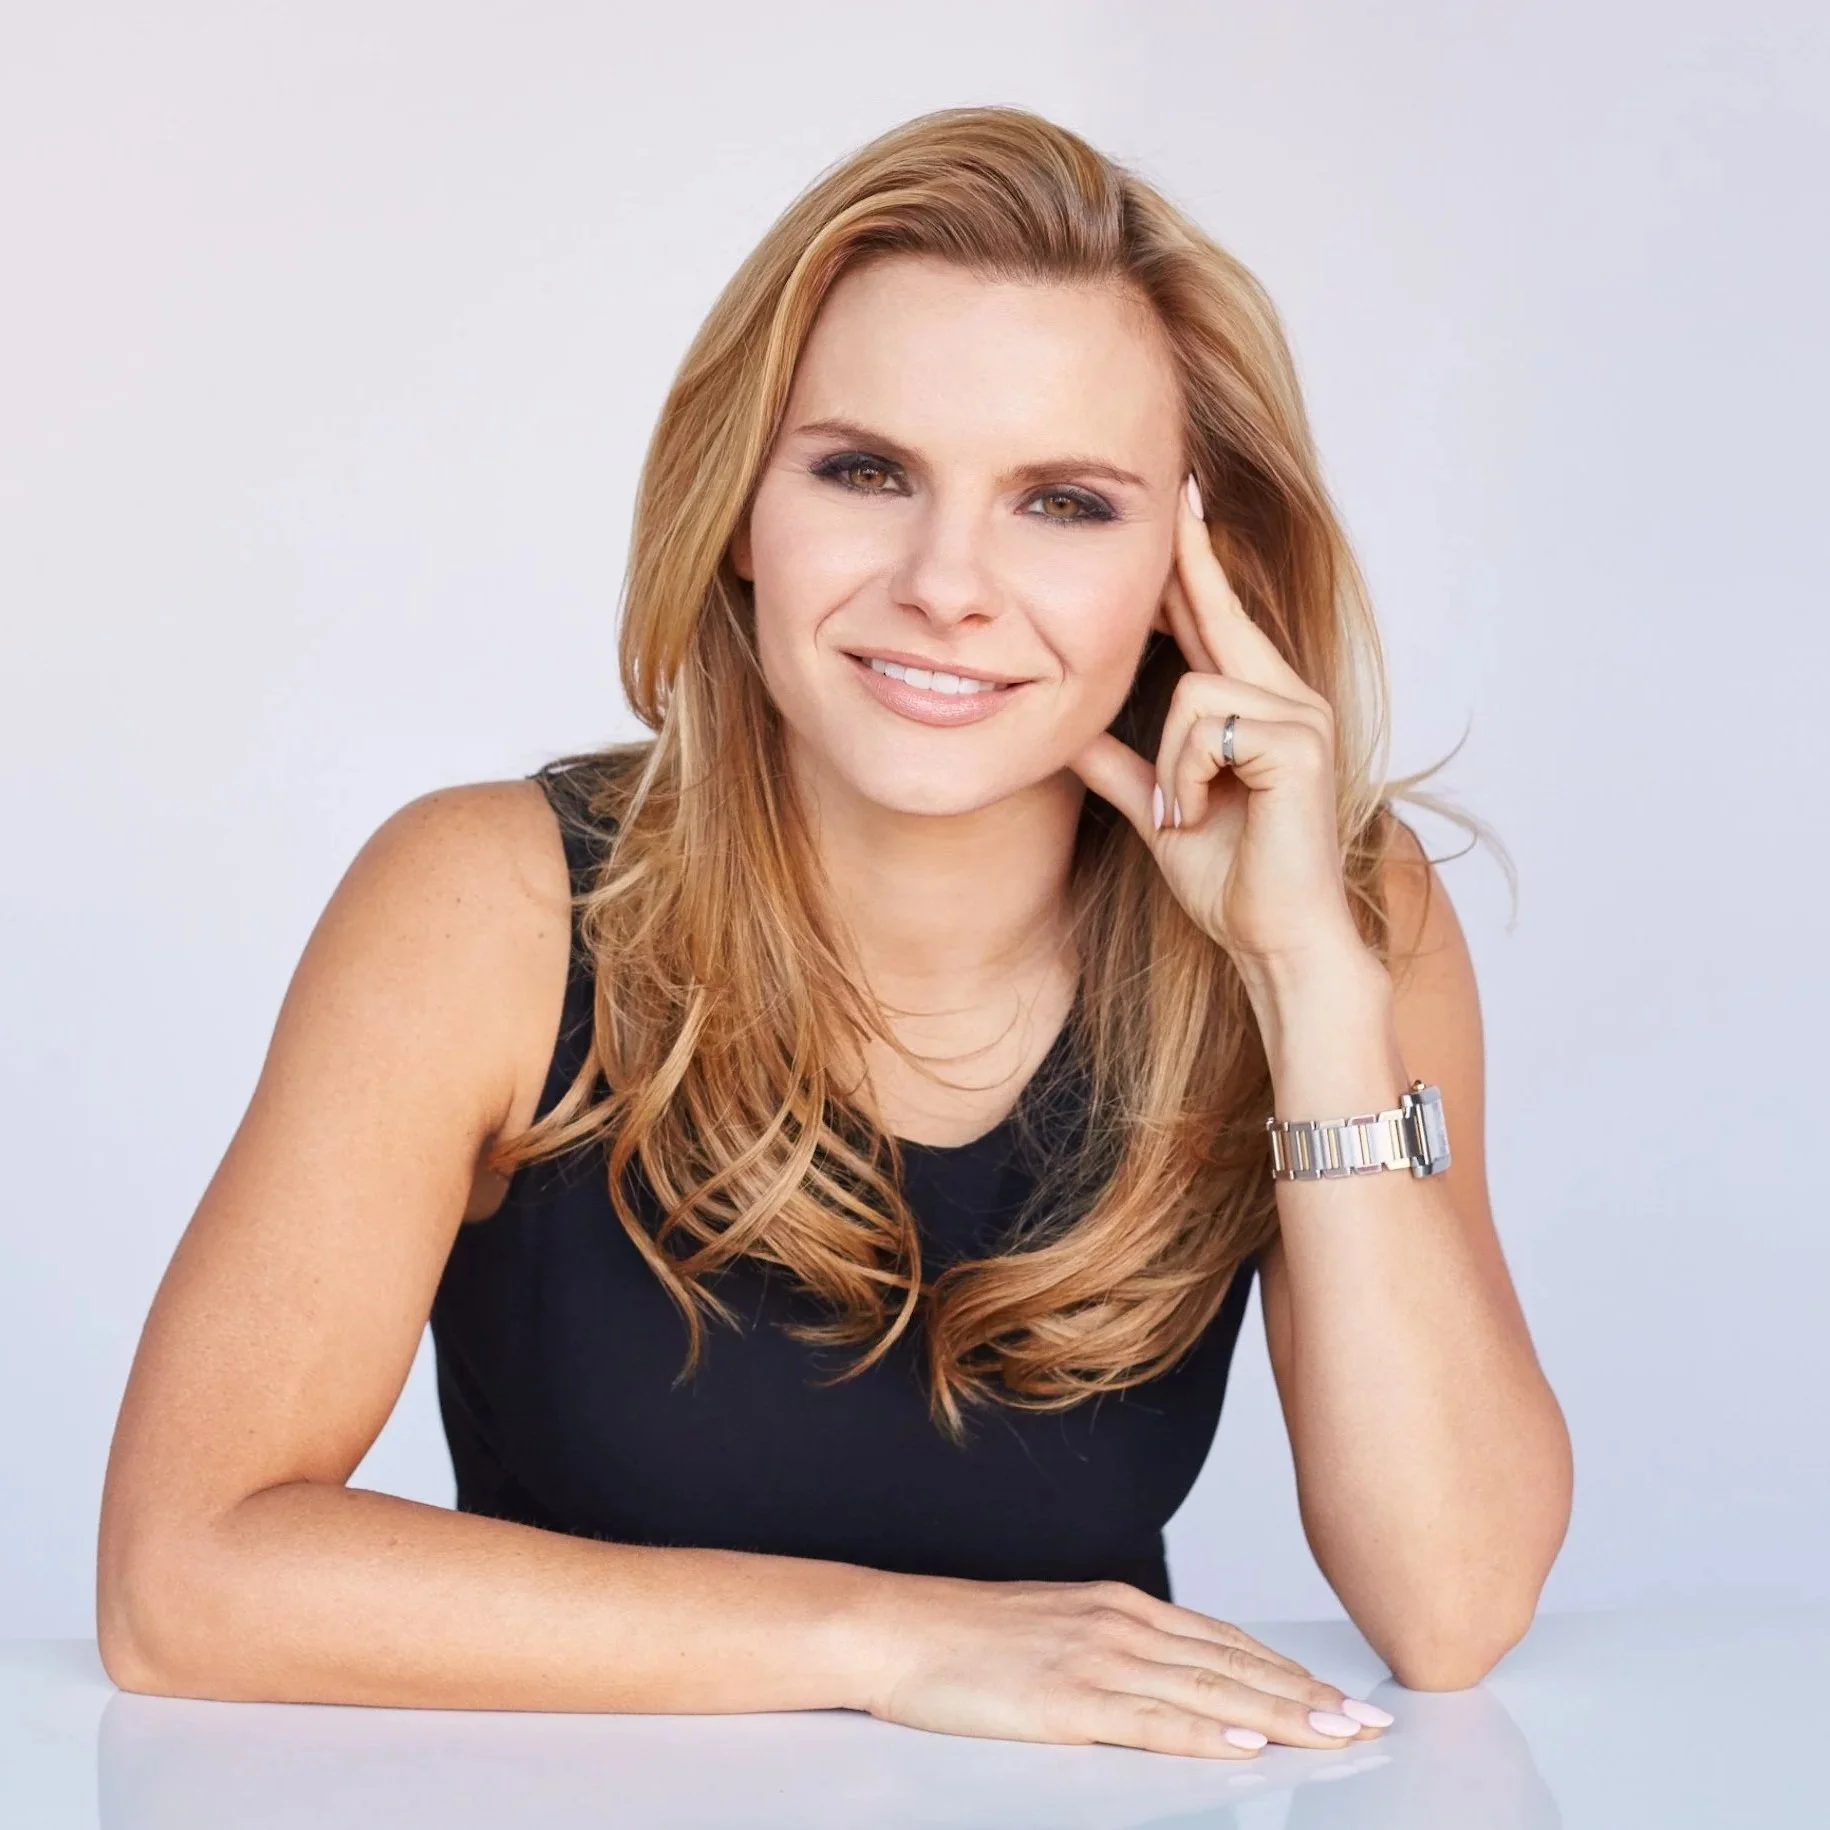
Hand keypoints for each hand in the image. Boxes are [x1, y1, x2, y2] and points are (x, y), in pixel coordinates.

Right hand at [856, 1572, 1392, 1758]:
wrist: (897, 1628)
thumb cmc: (965, 1636)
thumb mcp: (1055, 1629)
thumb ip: (1115, 1649)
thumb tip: (1168, 1679)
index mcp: (1119, 1605)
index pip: (1226, 1642)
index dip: (1288, 1671)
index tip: (1338, 1695)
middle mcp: (1120, 1624)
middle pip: (1234, 1665)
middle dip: (1308, 1697)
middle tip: (1368, 1723)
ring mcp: (1097, 1659)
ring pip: (1210, 1692)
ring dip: (1281, 1717)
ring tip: (1336, 1737)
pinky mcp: (1069, 1700)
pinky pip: (1152, 1721)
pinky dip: (1207, 1735)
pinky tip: (1246, 1746)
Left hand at [1069, 473, 1363, 977]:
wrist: (1275, 938)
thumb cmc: (1234, 880)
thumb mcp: (1161, 812)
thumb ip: (1124, 768)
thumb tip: (1072, 735)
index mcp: (1260, 709)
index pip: (1219, 622)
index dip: (1196, 567)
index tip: (1182, 505)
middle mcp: (1289, 699)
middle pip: (1218, 618)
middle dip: (1192, 563)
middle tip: (1178, 490)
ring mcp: (1301, 716)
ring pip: (1195, 688)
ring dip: (1171, 761)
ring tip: (1188, 810)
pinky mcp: (1300, 743)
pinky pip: (1207, 726)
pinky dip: (1187, 775)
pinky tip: (1202, 811)